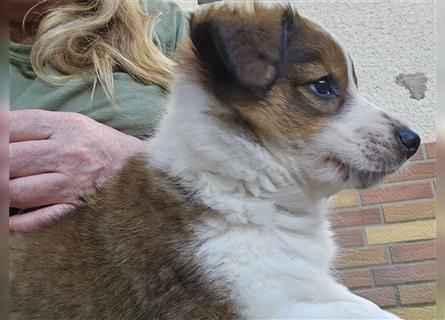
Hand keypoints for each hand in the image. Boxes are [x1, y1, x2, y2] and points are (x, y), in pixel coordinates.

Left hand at [9, 110, 145, 231]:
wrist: (143, 171)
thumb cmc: (104, 147)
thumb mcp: (76, 124)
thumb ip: (40, 127)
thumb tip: (1, 132)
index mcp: (68, 128)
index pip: (13, 127)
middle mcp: (70, 154)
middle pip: (10, 159)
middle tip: (1, 168)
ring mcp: (73, 184)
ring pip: (16, 191)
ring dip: (2, 192)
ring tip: (5, 189)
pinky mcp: (77, 209)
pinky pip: (37, 220)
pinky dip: (16, 222)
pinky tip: (8, 218)